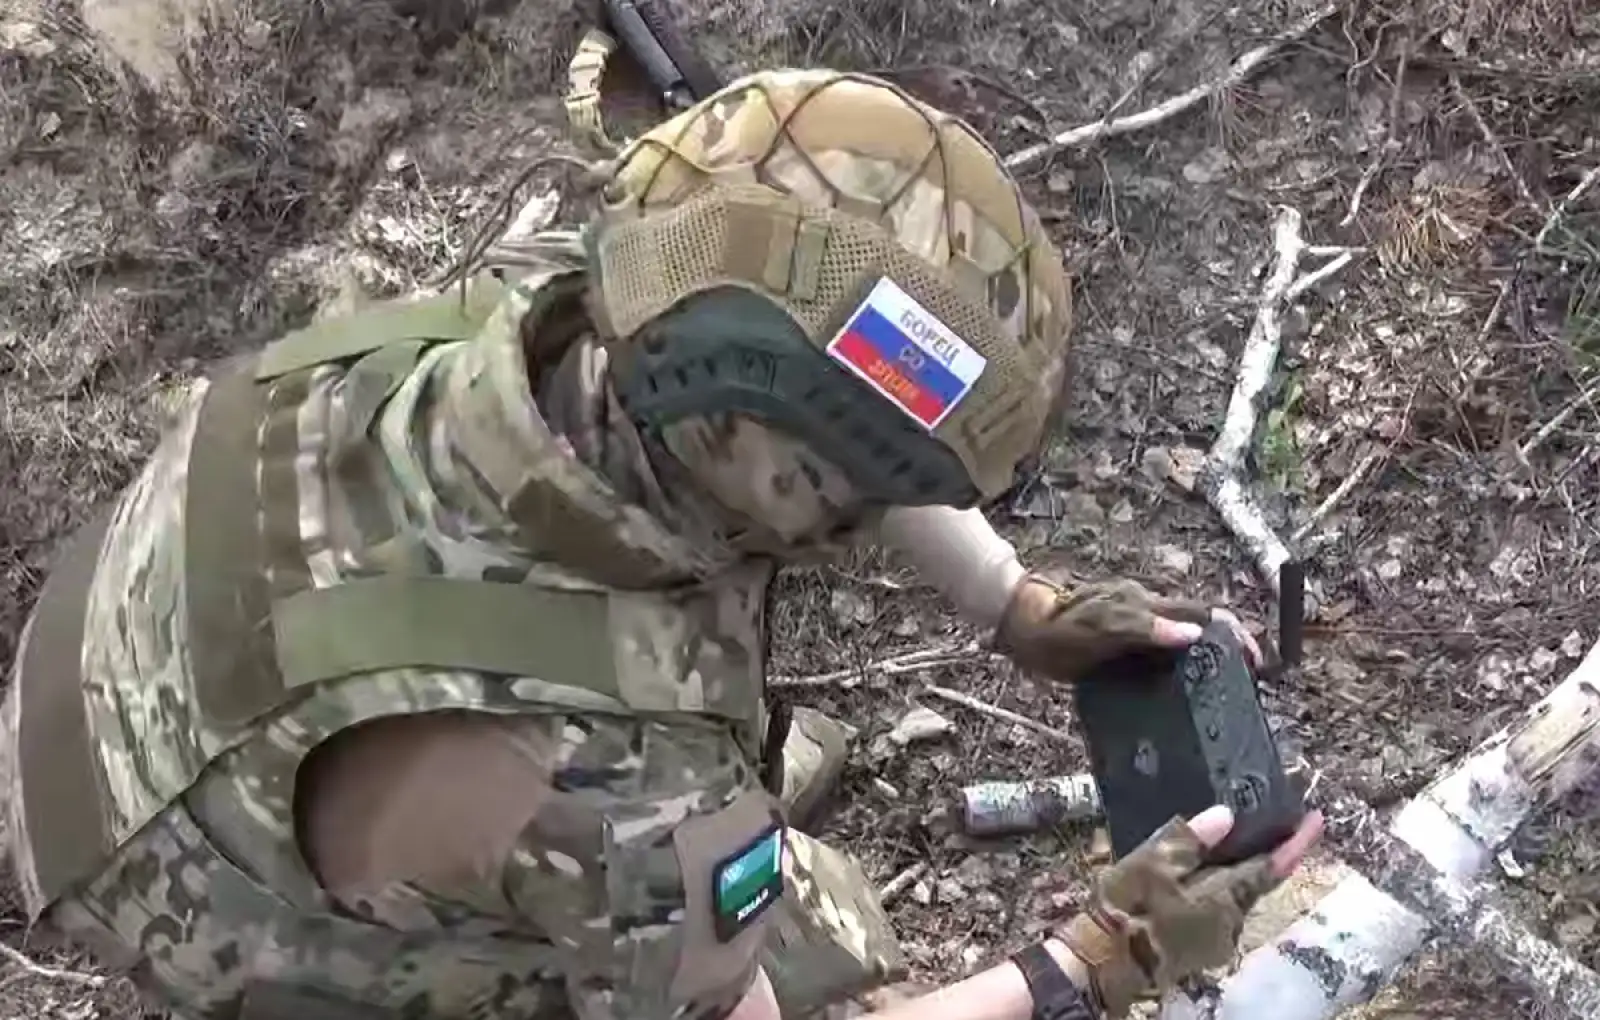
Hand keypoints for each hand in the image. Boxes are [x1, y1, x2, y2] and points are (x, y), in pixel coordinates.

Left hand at [995, 573, 1263, 684]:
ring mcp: (1135, 629)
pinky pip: (1160, 657)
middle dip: (1229, 652)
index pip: (1205, 614)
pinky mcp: (1122, 645)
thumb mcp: (1099, 629)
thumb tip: (1195, 634)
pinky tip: (1180, 699)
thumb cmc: (1057, 629)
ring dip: (1206, 664)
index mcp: (1147, 605)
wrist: (1020, 626)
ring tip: (1221, 698)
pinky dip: (1179, 673)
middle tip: (1244, 688)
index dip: (1235, 634)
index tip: (1255, 663)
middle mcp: (1147, 614)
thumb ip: (1144, 629)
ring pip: (1183, 644)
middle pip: (1201, 628)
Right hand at [1052, 805, 1325, 1016]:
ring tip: (1222, 842)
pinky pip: (1214, 909)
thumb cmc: (1127, 909)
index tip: (1316, 819)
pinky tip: (1195, 872)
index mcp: (1224, 900)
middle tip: (1262, 821)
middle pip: (1253, 882)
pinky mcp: (1196, 948)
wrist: (1100, 960)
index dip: (1296, 843)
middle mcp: (1229, 924)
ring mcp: (1213, 941)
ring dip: (1232, 871)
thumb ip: (1191, 839)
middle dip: (1259, 853)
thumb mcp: (1153, 863)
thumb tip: (1226, 815)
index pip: (1271, 867)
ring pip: (1232, 896)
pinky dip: (1213, 888)